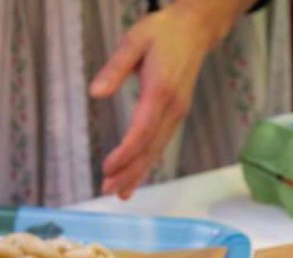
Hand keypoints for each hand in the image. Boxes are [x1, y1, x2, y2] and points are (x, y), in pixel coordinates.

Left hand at [90, 4, 218, 199]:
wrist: (196, 28)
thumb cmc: (163, 32)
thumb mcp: (134, 40)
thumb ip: (115, 67)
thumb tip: (96, 92)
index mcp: (161, 91)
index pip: (143, 131)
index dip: (126, 153)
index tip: (107, 168)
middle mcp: (172, 108)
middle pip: (150, 148)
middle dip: (130, 172)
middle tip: (108, 190)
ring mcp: (177, 114)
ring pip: (157, 151)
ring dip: (138, 174)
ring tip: (119, 193)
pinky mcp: (176, 116)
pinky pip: (160, 145)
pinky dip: (147, 165)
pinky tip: (134, 180)